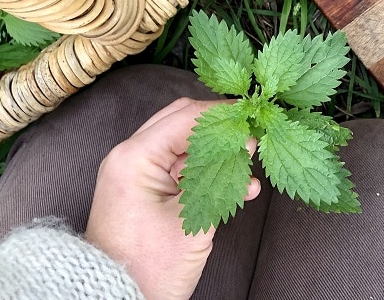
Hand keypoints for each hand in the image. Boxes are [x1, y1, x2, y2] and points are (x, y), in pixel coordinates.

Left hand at [85, 98, 260, 299]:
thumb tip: (245, 143)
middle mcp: (130, 156)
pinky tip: (235, 186)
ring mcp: (135, 172)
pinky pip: (177, 168)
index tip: (253, 118)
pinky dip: (204, 172)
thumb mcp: (192, 218)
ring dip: (215, 153)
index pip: (187, 117)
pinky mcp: (143, 189)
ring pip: (183, 145)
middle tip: (251, 137)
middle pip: (183, 123)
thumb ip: (220, 175)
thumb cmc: (148, 267)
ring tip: (247, 168)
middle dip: (220, 129)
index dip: (224, 115)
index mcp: (135, 157)